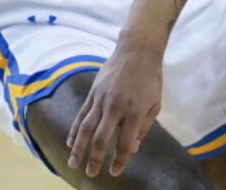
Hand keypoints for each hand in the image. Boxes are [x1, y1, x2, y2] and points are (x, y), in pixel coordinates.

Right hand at [66, 46, 163, 177]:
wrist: (137, 50)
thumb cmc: (150, 79)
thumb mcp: (155, 103)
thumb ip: (144, 126)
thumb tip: (133, 148)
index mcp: (135, 111)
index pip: (125, 143)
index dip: (120, 160)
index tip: (115, 171)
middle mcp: (116, 107)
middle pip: (101, 139)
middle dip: (95, 159)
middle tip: (91, 174)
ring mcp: (101, 99)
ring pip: (86, 129)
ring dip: (78, 149)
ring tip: (73, 164)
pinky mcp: (93, 93)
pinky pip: (81, 115)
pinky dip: (75, 130)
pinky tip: (70, 143)